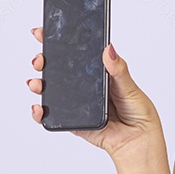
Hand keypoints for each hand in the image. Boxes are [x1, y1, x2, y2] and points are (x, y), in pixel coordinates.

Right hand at [27, 27, 162, 157]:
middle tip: (40, 59)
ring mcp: (76, 103)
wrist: (138, 141)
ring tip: (36, 83)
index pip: (73, 53)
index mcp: (96, 73)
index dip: (56, 42)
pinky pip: (52, 116)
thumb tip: (109, 49)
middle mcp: (83, 86)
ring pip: (50, 91)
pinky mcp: (72, 121)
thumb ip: (118, 69)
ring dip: (38, 85)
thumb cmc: (137, 112)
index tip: (43, 33)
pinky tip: (38, 108)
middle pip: (56, 70)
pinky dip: (40, 113)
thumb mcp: (129, 86)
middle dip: (42, 61)